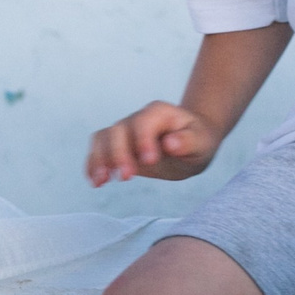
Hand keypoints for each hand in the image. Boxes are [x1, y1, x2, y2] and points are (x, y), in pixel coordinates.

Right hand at [87, 101, 221, 185]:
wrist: (190, 141)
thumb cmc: (198, 140)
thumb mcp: (201, 141)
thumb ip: (188, 141)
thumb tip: (169, 143)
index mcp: (159, 113)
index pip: (143, 122)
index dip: (142, 141)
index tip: (149, 162)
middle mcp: (138, 118)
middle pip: (118, 130)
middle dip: (119, 154)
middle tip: (127, 177)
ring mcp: (125, 131)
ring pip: (102, 138)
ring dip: (99, 159)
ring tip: (102, 181)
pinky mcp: (117, 146)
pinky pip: (98, 149)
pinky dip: (93, 164)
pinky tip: (96, 182)